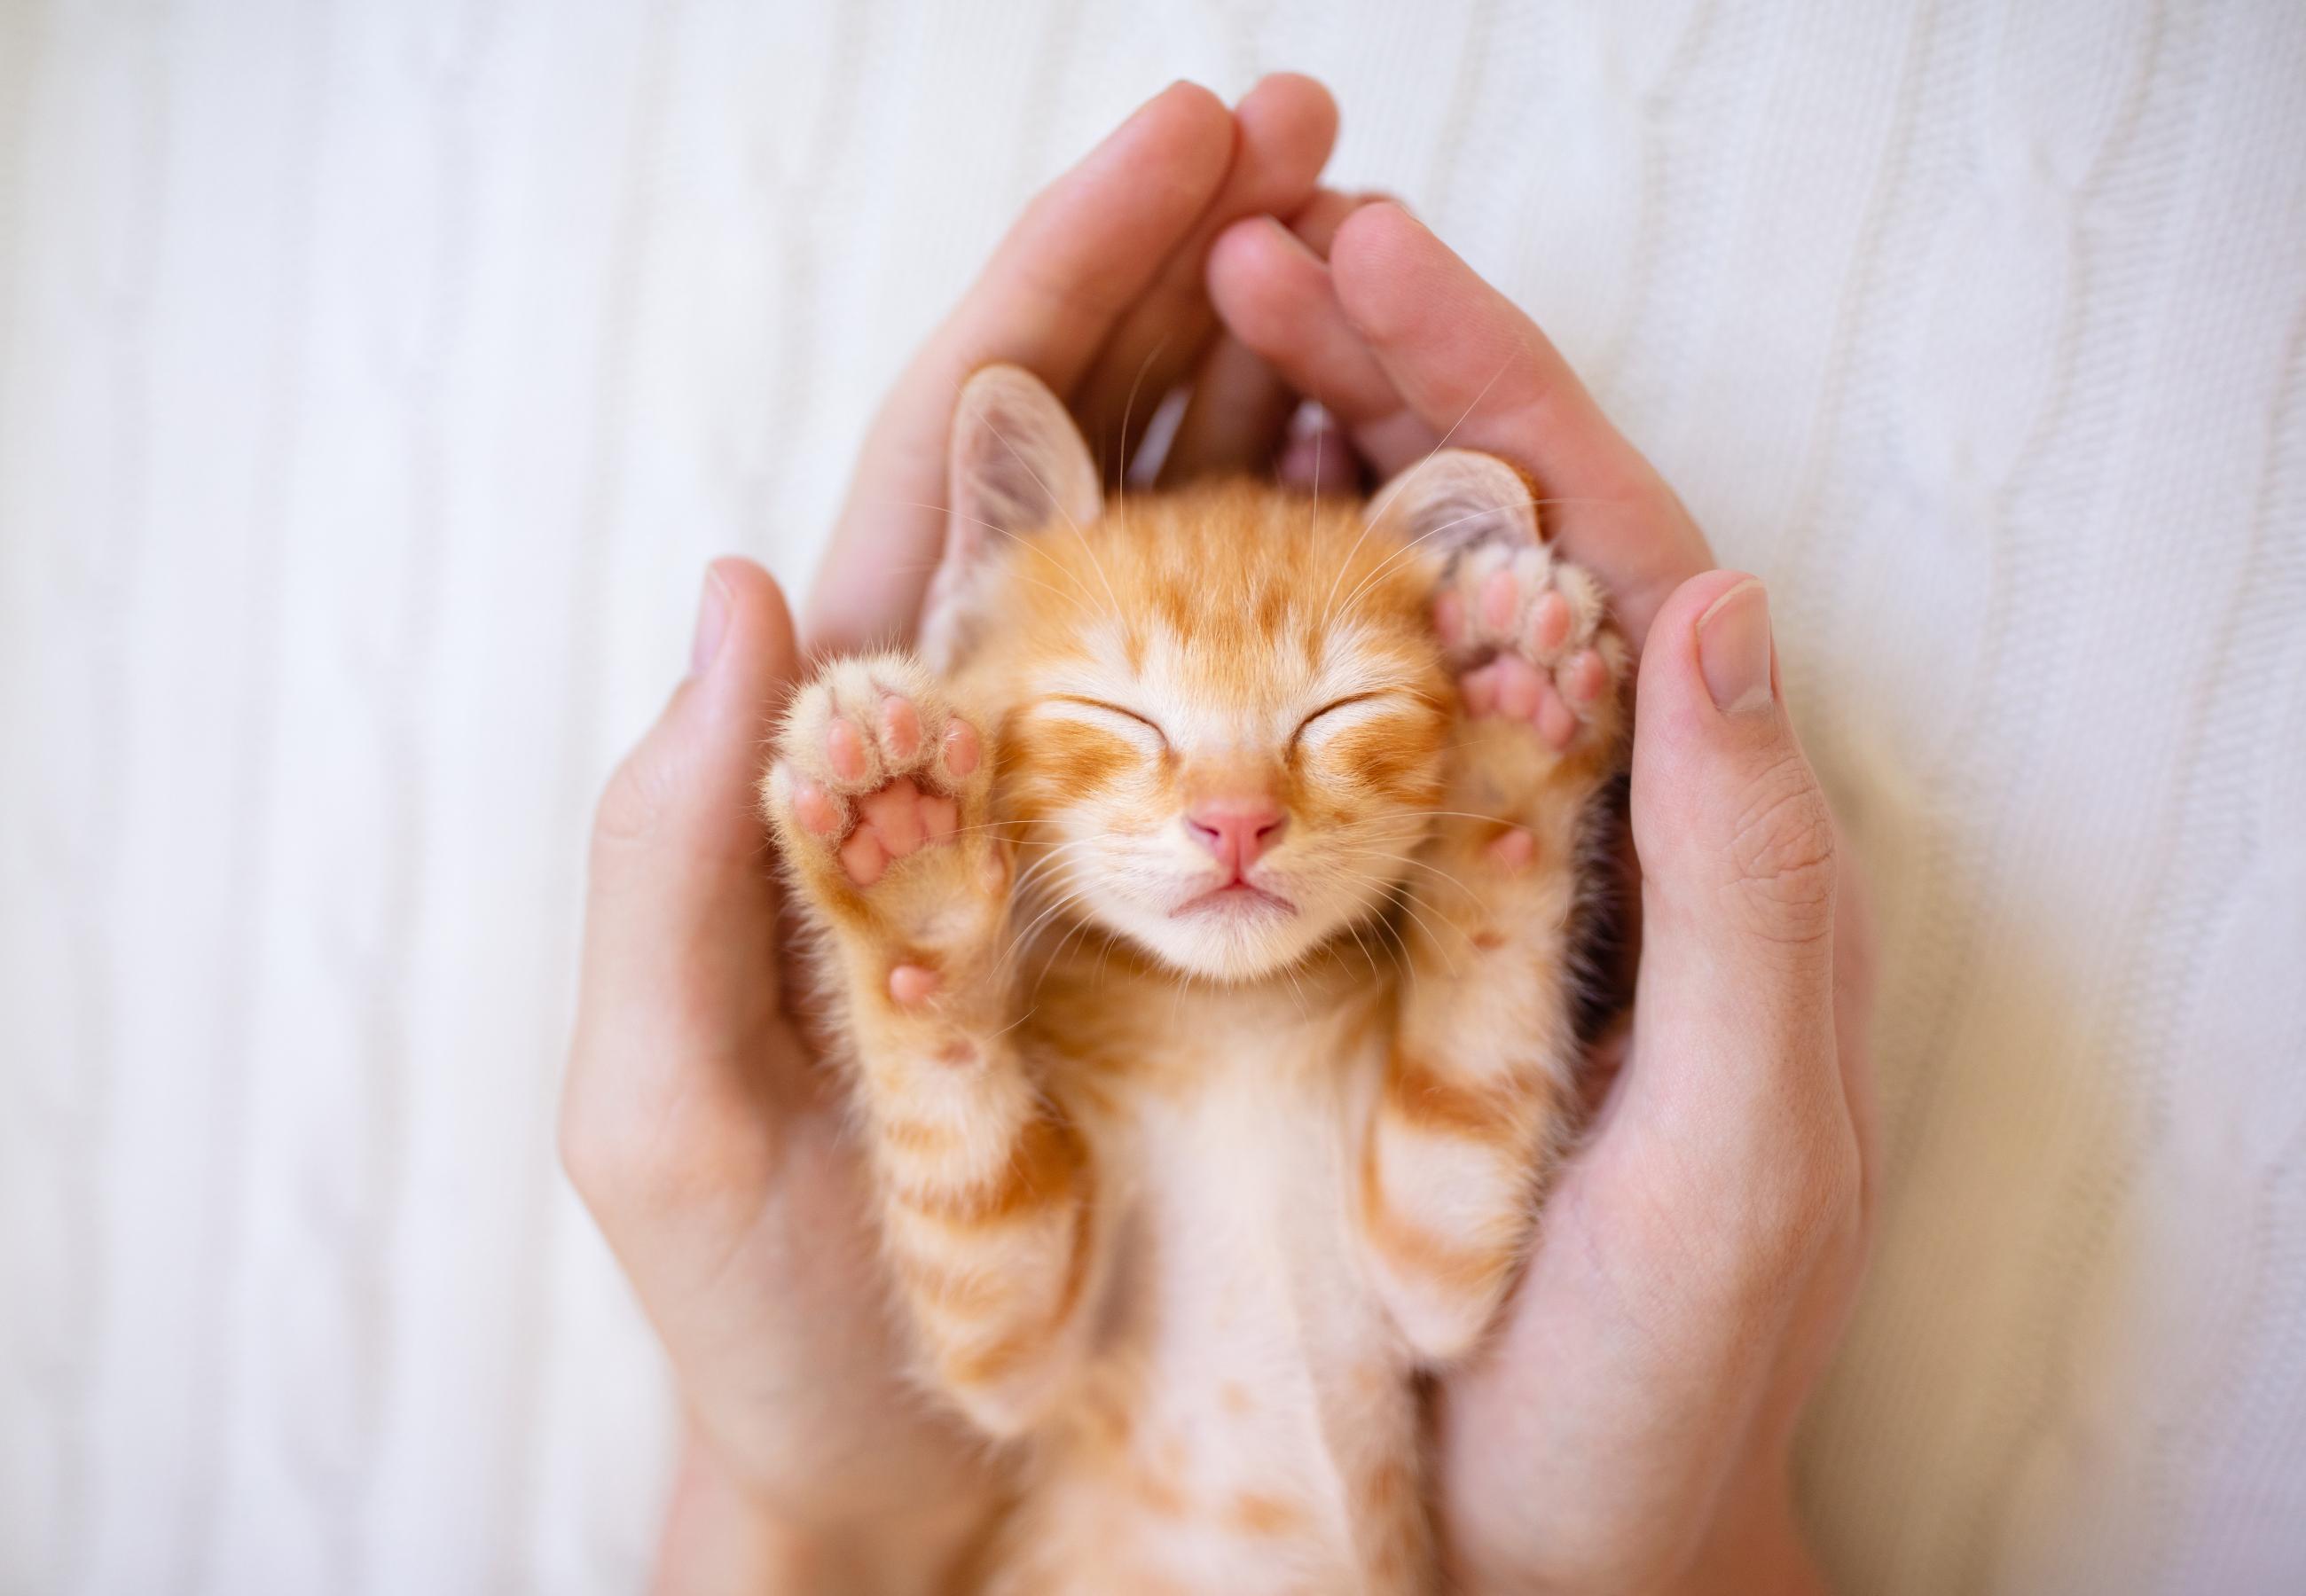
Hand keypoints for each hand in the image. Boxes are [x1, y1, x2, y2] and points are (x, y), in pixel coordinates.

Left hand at [559, 77, 1340, 1592]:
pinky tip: (1443, 499)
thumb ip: (671, 850)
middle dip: (1198, 279)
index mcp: (864, 748)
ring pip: (1212, 554)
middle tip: (1320, 136)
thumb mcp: (667, 1098)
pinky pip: (1306, 724)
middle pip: (1096, 455)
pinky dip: (1370, 589)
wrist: (899, 1465)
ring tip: (1392, 264)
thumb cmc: (767, 1308)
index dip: (1066, 281)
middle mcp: (1001, 754)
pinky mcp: (1224, 920)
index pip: (961, 460)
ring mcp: (1121, 825)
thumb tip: (736, 579)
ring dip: (1295, 390)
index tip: (1186, 145)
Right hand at [1210, 201, 1876, 1591]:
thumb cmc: (1659, 1374)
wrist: (1543, 1547)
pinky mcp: (1324, 960)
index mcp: (1681, 833)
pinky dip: (1191, 648)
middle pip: (1466, 544)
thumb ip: (1752, 885)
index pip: (1594, 542)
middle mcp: (1553, 828)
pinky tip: (1106, 571)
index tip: (1358, 250)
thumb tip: (1721, 596)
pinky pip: (1257, 769)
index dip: (1483, 378)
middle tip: (1233, 244)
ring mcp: (1427, 883)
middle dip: (1363, 377)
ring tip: (1166, 344)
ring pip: (1353, 628)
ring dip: (1270, 471)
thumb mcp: (1744, 1147)